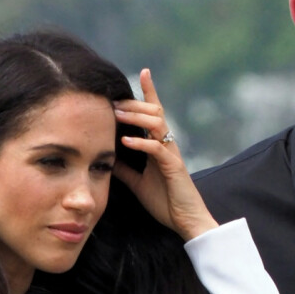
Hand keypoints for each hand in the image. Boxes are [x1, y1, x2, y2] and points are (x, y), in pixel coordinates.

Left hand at [113, 69, 217, 240]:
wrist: (186, 221)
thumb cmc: (165, 201)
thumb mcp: (138, 182)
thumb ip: (126, 168)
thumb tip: (108, 156)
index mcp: (160, 146)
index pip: (155, 114)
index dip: (150, 93)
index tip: (144, 72)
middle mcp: (168, 145)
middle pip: (154, 113)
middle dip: (133, 104)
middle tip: (112, 101)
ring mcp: (172, 154)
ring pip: (158, 124)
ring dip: (136, 117)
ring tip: (116, 114)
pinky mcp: (174, 167)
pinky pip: (157, 149)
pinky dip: (141, 143)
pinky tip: (125, 141)